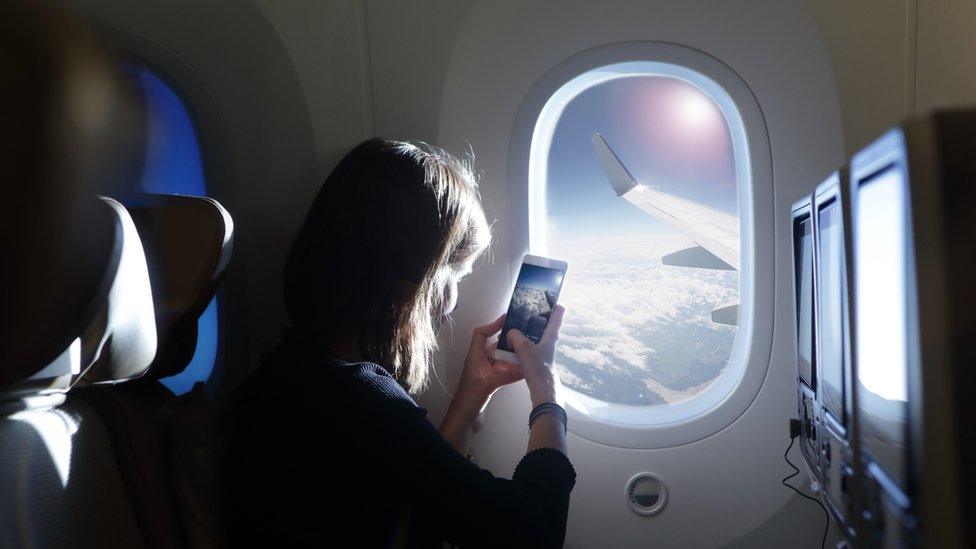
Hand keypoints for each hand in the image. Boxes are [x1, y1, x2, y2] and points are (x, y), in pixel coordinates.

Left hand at [439, 315, 522, 450]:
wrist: (463, 421)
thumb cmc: (468, 401)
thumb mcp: (487, 386)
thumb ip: (505, 376)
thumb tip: (524, 367)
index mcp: (474, 358)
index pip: (481, 334)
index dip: (492, 325)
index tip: (507, 320)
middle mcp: (480, 363)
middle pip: (494, 346)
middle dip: (508, 343)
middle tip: (525, 338)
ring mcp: (485, 373)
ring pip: (501, 360)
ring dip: (512, 358)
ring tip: (528, 354)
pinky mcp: (490, 384)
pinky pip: (503, 372)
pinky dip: (513, 371)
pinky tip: (524, 371)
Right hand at [506, 305, 564, 406]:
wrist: (543, 390)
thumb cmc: (538, 367)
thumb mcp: (524, 348)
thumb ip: (516, 335)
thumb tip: (511, 332)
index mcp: (551, 334)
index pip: (558, 312)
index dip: (553, 302)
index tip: (544, 295)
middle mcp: (550, 340)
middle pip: (545, 322)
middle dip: (536, 314)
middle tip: (523, 307)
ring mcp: (544, 350)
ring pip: (536, 333)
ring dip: (526, 328)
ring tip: (513, 323)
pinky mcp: (538, 358)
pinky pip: (530, 344)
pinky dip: (522, 341)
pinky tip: (511, 342)